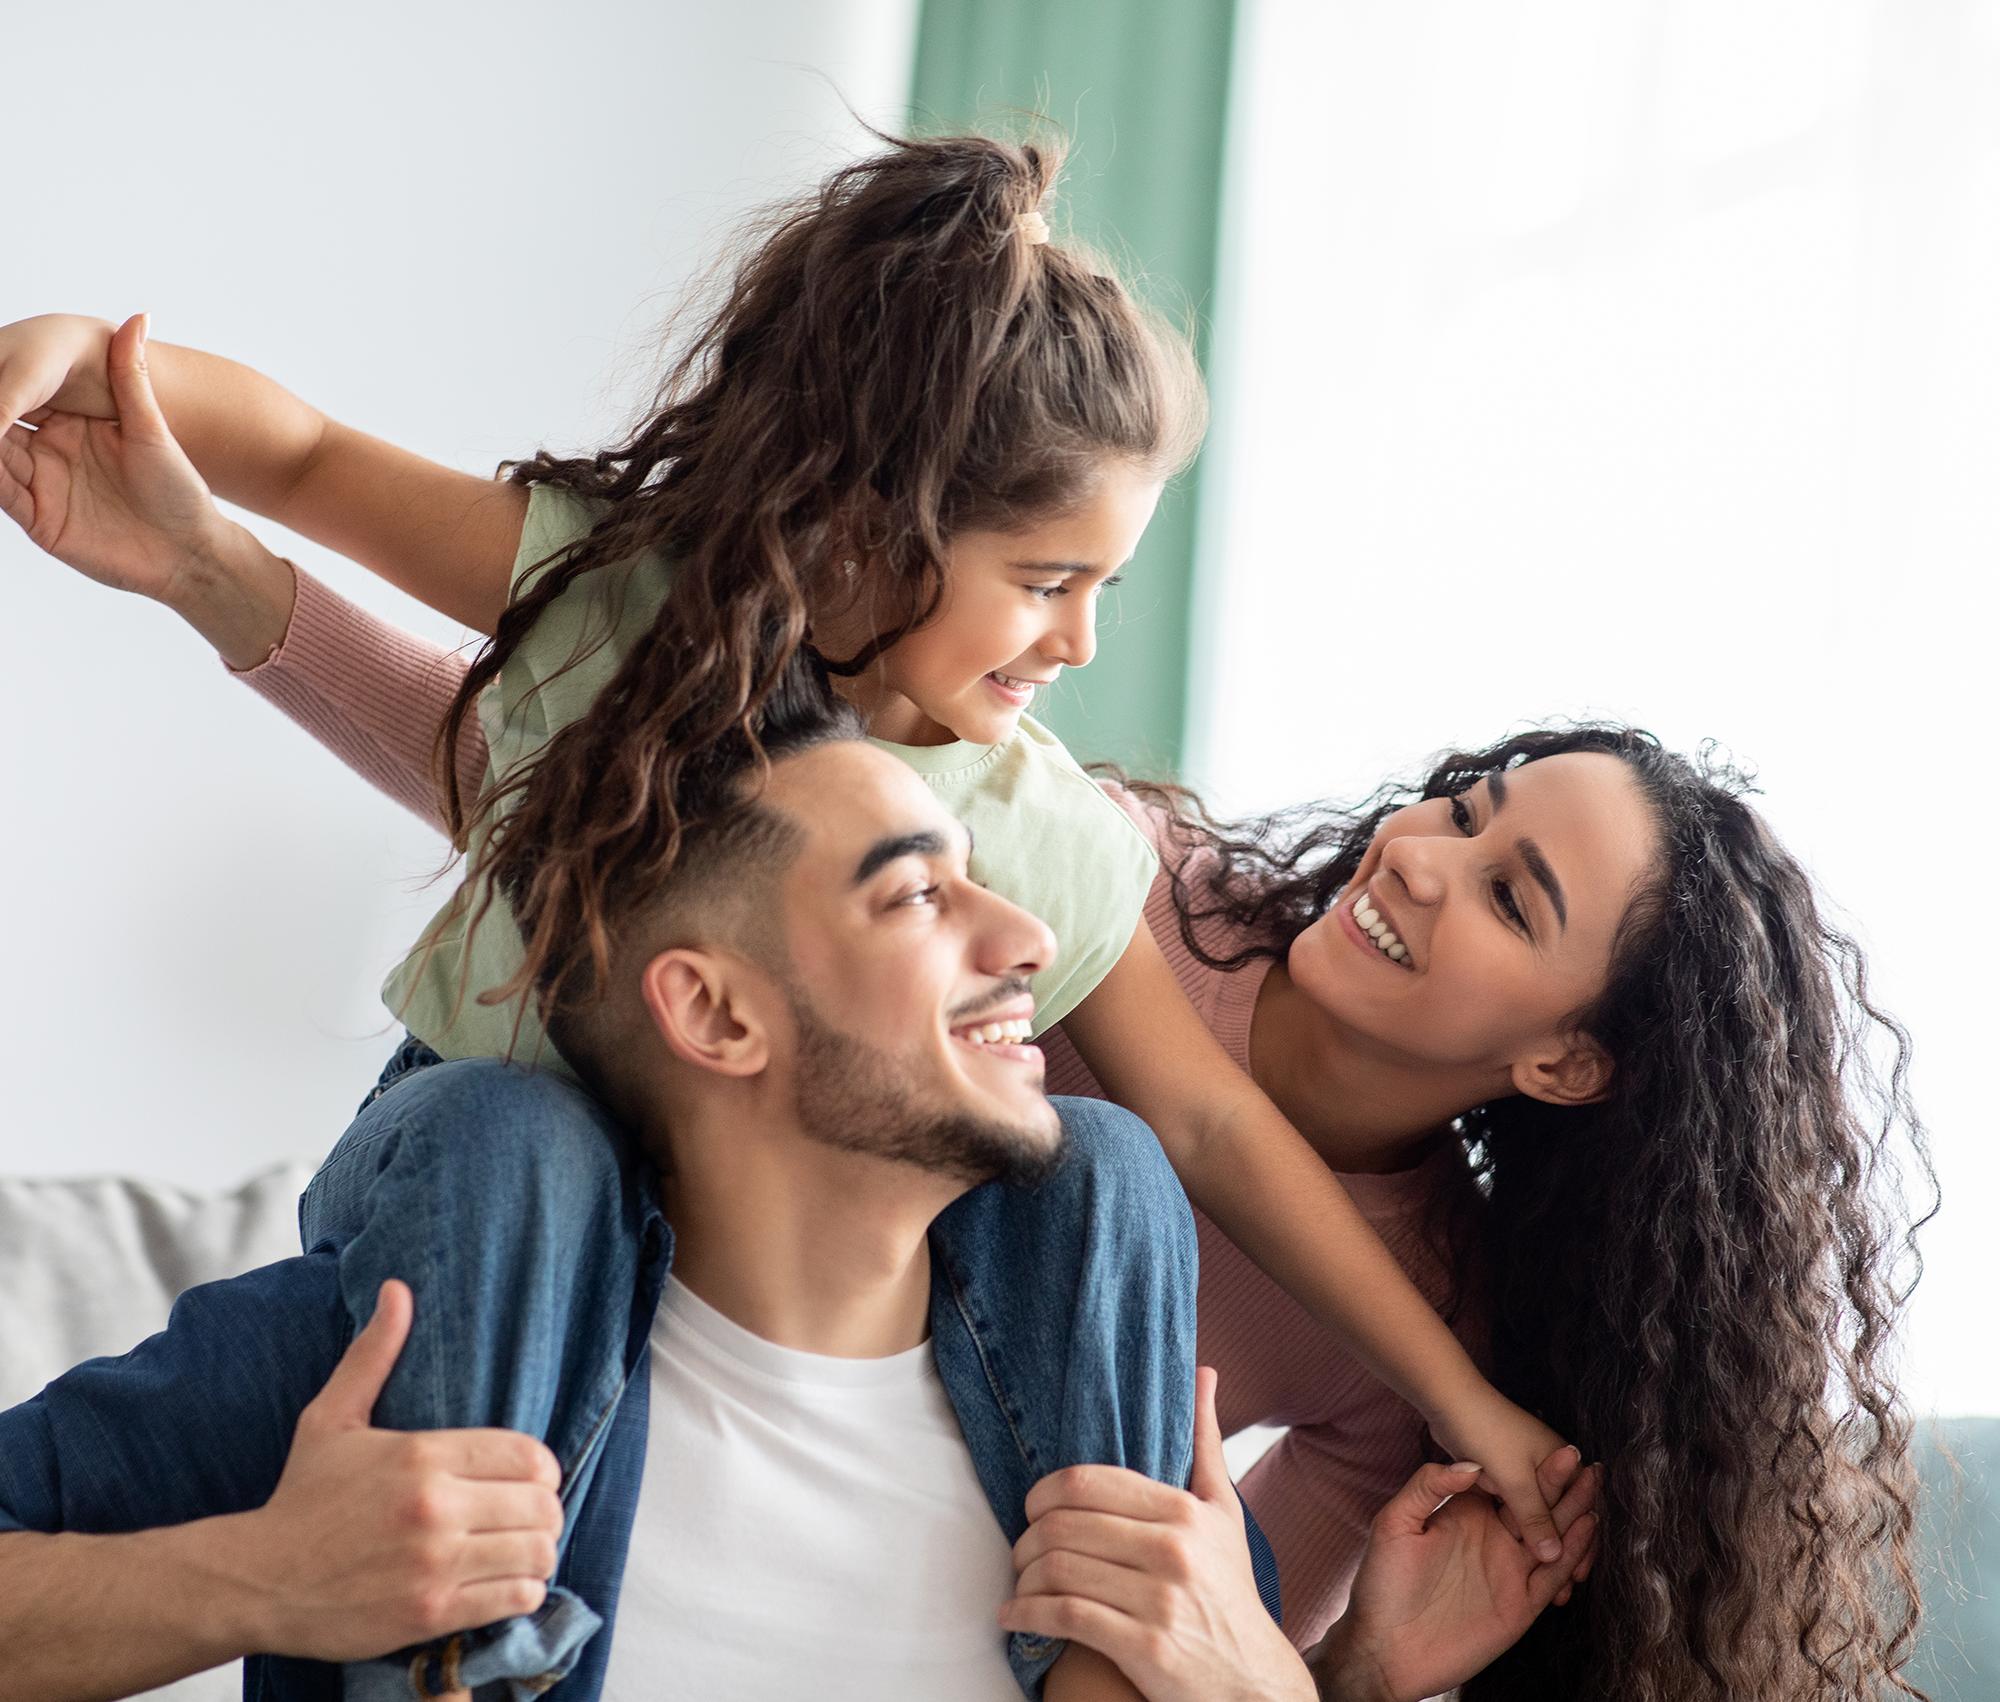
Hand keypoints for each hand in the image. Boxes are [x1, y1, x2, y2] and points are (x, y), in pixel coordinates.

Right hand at [0, 312, 238, 607]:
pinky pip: (2, 493)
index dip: (1, 384)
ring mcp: (41, 485)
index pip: (15, 395)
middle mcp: (48, 451)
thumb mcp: (152, 429)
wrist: (192, 551)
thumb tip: (138, 317)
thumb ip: (131, 375)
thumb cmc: (179, 490)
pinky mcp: (40, 519)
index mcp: (69, 423)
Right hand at [233, 1279, 564, 1660]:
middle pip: (542, 1504)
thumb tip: (398, 1290)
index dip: (541, 1468)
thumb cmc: (301, 1496)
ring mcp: (434, 1564)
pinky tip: (505, 1583)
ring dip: (538, 1552)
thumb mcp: (332, 1417)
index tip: (529, 1479)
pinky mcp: (431, 1612)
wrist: (255, 1579)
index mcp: (422, 1455)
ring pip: (536, 1552)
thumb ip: (374, 1354)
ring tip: (521, 1550)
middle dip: (545, 1511)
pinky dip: (522, 1592)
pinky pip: (514, 1599)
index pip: (528, 1455)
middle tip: (528, 1518)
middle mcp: (434, 1508)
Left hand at [1001, 1368, 1314, 1701]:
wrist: (1253, 1681)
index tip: (1033, 1507)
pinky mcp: (1145, 1647)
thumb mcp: (1224, 1512)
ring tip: (1019, 1583)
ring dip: (1023, 1577)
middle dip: (1027, 1537)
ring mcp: (1158, 1600)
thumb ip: (1206, 1442)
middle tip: (1021, 1549)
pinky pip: (1066, 1617)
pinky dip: (1027, 1614)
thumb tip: (1203, 1372)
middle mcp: (1172, 1550)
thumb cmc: (1231, 1590)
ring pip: (1059, 1569)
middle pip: (1064, 1525)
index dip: (1044, 1492)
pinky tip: (1015, 1617)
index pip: (1086, 1482)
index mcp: (1183, 1511)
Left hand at [1316, 1447, 1599, 1701]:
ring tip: (1596, 1493)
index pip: (1508, 1487)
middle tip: (1594, 1467)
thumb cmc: (1381, 1580)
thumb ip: (1428, 1487)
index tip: (1563, 1450)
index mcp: (1466, 1514)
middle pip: (1537, 1509)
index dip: (1535, 1471)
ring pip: (1551, 1540)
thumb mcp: (1395, 1521)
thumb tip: (1470, 1466)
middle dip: (1565, 1489)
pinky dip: (1571, 1553)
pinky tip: (1586, 1531)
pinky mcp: (1519, 1604)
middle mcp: (1492, 1538)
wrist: (1384, 1645)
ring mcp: (1508, 1570)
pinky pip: (1551, 1575)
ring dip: (1575, 1517)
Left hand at [1425, 1379, 1573, 1566]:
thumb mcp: (1514, 1478)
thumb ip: (1534, 1517)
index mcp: (1561, 1462)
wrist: (1449, 1401)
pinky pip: (1518, 1513)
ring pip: (1539, 1518)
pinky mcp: (1501, 1477)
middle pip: (1563, 1518)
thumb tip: (1555, 1554)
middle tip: (1566, 1589)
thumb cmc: (1486, 1433)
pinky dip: (1523, 1534)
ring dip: (1545, 1546)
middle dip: (1566, 1552)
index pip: (1582, 1511)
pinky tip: (1521, 1557)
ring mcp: (1522, 1473)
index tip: (1579, 1576)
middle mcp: (1547, 1468)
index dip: (1582, 1545)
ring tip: (1548, 1584)